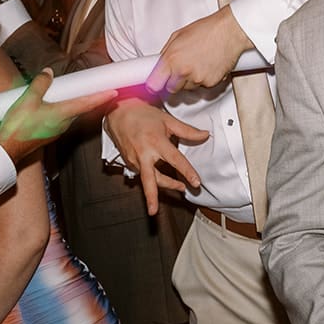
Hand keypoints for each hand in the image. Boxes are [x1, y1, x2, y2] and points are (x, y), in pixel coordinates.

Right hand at [0, 69, 116, 163]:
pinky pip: (59, 118)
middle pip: (80, 108)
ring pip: (69, 113)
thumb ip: (40, 84)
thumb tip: (48, 73)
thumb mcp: (27, 99)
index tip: (114, 91)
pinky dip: (60, 110)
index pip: (87, 103)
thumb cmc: (18, 127)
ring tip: (72, 93)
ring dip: (73, 103)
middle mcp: (63, 123)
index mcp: (62, 114)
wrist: (7, 149)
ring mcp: (56, 130)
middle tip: (96, 87)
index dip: (102, 96)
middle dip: (88, 98)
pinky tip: (51, 105)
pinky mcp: (48, 133)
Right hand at [104, 98, 208, 213]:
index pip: (175, 160)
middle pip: (149, 180)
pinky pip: (143, 173)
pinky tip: (161, 176)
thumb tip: (205, 135)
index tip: (195, 183)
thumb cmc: (142, 114)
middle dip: (151, 197)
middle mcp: (143, 154)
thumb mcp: (167, 120)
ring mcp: (134, 159)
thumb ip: (187, 131)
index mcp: (155, 142)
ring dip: (162, 185)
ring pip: (148, 179)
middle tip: (155, 211)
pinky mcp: (129, 162)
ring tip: (177, 186)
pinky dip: (153, 177)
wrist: (118, 112)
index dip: (187, 172)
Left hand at [146, 7, 253, 94]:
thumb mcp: (178, 36)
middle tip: (181, 71)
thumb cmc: (206, 30)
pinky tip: (208, 65)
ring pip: (188, 88)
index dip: (156, 85)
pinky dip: (204, 79)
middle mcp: (183, 71)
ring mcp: (197, 79)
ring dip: (190, 80)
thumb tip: (160, 64)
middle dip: (174, 82)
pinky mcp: (211, 83)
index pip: (155, 84)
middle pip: (171, 89)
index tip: (156, 85)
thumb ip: (166, 52)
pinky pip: (203, 86)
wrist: (229, 31)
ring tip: (198, 63)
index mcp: (171, 59)